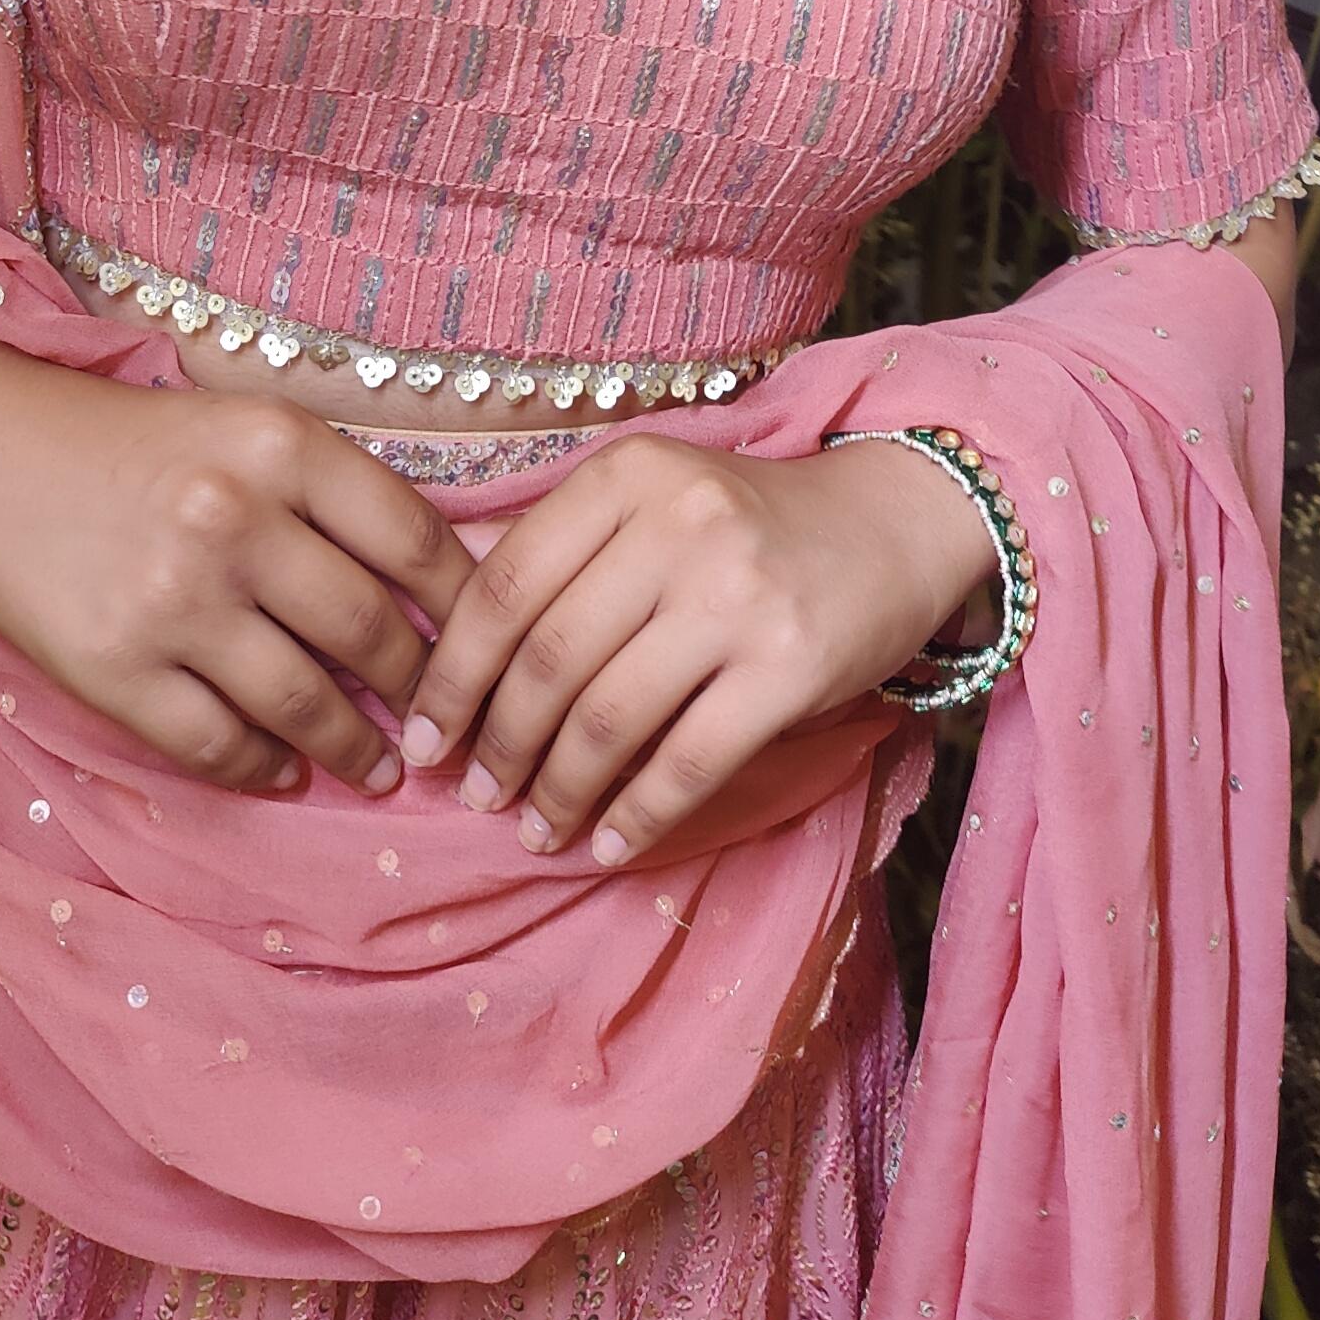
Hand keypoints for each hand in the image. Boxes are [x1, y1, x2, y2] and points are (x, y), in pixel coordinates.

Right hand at [0, 317, 477, 800]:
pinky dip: (264, 769)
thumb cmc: (128, 438)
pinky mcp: (114, 669)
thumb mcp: (243, 424)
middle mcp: (234, 519)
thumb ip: (330, 489)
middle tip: (447, 725)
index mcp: (280, 445)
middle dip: (422, 690)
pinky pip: (216, 744)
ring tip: (383, 767)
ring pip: (304, 703)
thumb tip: (438, 581)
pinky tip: (286, 771)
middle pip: (369, 630)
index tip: (491, 646)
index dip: (468, 607)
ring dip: (358, 748)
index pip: (414, 539)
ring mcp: (173, 601)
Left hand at [394, 432, 997, 870]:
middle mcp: (678, 524)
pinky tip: (607, 844)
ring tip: (534, 829)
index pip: (506, 584)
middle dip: (499, 742)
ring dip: (558, 790)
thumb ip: (558, 546)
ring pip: (610, 719)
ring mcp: (737, 596)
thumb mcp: (650, 497)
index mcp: (627, 474)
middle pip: (550, 659)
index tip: (424, 732)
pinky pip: (688, 763)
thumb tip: (440, 626)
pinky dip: (636, 817)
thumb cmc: (749, 521)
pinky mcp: (789, 667)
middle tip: (475, 793)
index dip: (452, 671)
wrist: (895, 522)